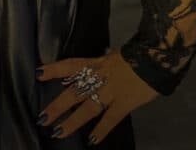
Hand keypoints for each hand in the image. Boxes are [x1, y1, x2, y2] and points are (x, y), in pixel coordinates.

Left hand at [37, 51, 157, 143]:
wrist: (156, 57)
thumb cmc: (136, 55)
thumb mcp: (113, 57)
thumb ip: (102, 67)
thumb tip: (93, 73)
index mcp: (96, 63)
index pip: (71, 65)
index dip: (54, 69)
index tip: (38, 73)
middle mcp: (99, 76)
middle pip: (74, 91)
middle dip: (58, 106)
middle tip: (42, 117)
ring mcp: (111, 90)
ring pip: (87, 107)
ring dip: (72, 121)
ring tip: (58, 132)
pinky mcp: (125, 102)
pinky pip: (111, 118)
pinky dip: (101, 130)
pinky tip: (92, 140)